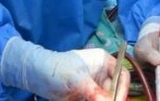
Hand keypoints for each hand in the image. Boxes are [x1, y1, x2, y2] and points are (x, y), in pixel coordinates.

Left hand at [0, 38, 128, 100]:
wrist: (36, 76)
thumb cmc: (58, 69)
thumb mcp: (77, 80)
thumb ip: (95, 92)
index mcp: (103, 61)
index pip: (122, 75)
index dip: (123, 89)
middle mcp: (102, 74)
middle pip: (115, 90)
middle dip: (112, 99)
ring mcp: (94, 86)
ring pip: (105, 98)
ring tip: (87, 100)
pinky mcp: (86, 97)